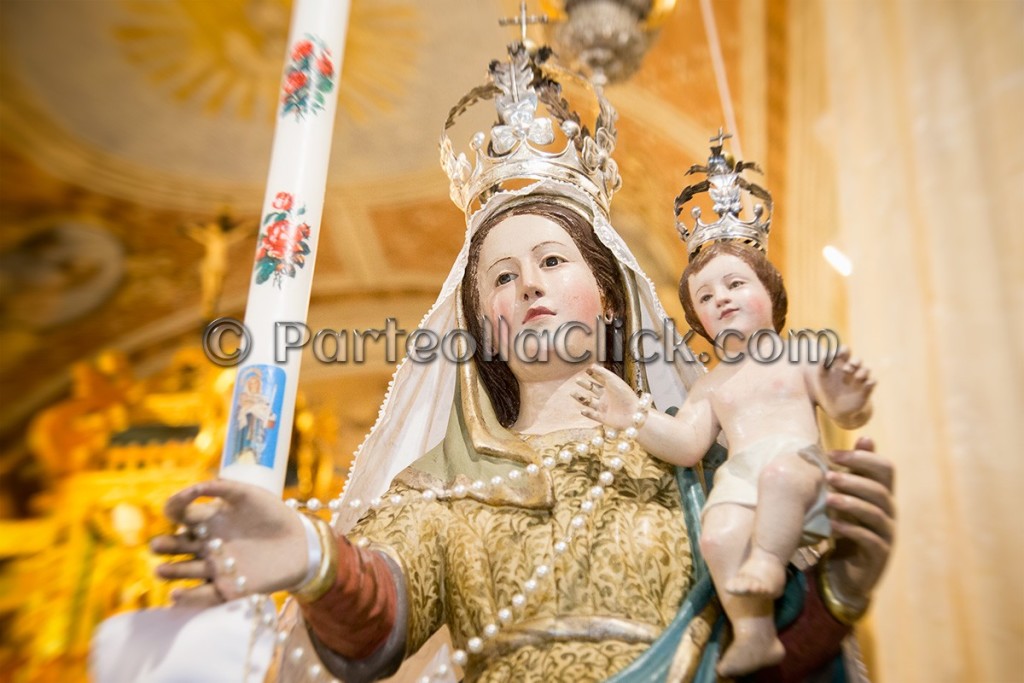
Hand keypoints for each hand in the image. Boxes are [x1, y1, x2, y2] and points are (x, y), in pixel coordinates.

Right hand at [151, 479, 307, 606]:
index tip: (178, 506)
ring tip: (162, 571)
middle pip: (178, 545)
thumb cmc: (274, 513)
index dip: (174, 508)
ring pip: (186, 571)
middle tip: (158, 546)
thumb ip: (220, 487)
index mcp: (209, 519)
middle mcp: (207, 544)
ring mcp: (216, 567)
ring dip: (172, 572)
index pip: (180, 514)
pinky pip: (204, 595)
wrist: (301, 542)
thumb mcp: (248, 494)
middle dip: (165, 546)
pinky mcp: (228, 588)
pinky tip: (176, 595)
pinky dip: (189, 598)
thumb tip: (191, 489)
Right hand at [573, 365, 638, 429]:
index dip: (594, 374)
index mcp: (611, 388)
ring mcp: (605, 408)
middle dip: (585, 385)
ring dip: (581, 398)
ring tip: (572, 392)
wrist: (632, 413)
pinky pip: (593, 415)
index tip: (587, 369)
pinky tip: (582, 410)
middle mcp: (607, 397)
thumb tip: (592, 365)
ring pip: (589, 402)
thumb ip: (602, 372)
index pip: (600, 380)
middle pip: (593, 390)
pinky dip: (587, 413)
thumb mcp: (613, 380)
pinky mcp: (603, 418)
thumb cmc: (625, 395)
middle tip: (576, 380)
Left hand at [818, 346, 875, 427]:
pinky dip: (871, 382)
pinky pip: (873, 382)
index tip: (837, 354)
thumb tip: (824, 356)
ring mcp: (860, 379)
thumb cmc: (828, 389)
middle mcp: (853, 370)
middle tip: (847, 368)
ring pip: (866, 369)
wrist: (837, 408)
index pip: (845, 352)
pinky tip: (867, 384)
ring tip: (857, 377)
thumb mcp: (823, 377)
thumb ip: (823, 366)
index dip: (843, 350)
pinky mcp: (867, 389)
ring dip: (863, 372)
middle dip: (855, 362)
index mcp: (842, 364)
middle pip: (857, 360)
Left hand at [824, 437, 894, 608]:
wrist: (846, 571)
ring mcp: (886, 533)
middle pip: (879, 489)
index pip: (885, 468)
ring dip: (850, 503)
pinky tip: (833, 525)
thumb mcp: (848, 497)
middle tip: (828, 475)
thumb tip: (865, 436)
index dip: (862, 457)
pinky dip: (851, 530)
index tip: (832, 454)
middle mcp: (888, 511)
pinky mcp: (879, 554)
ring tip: (828, 499)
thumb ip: (855, 471)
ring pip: (875, 513)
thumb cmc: (846, 527)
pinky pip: (870, 539)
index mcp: (882, 493)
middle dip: (853, 480)